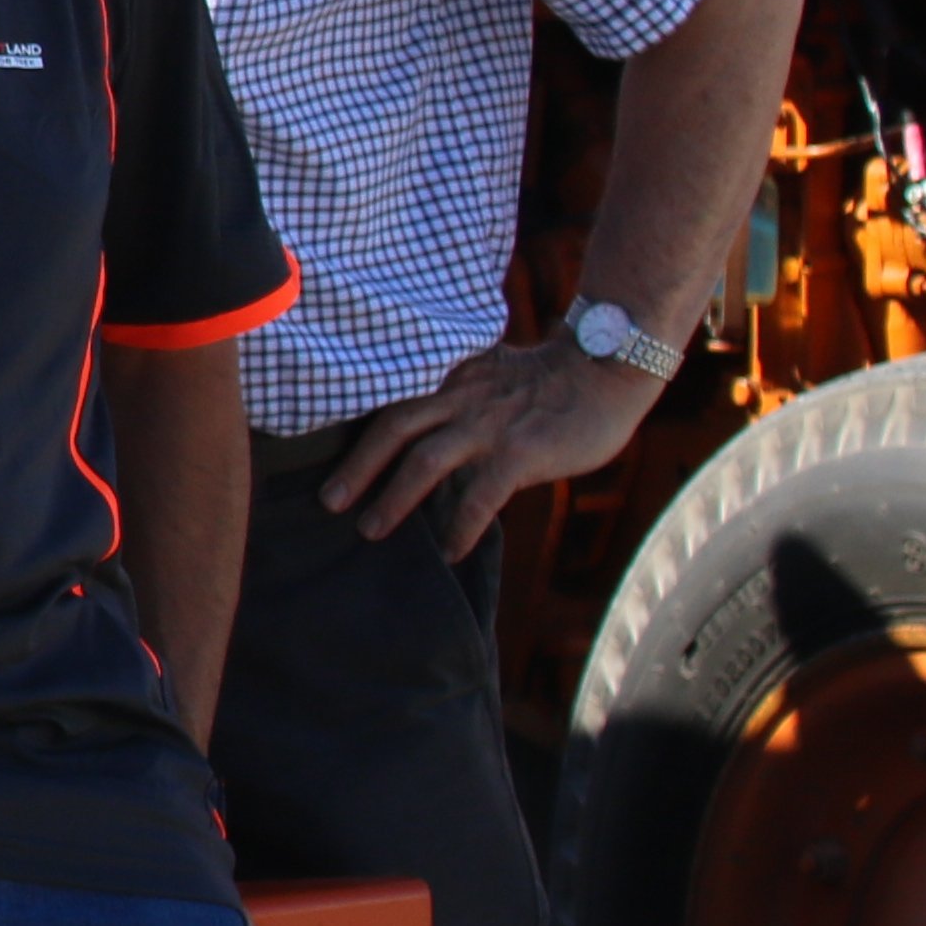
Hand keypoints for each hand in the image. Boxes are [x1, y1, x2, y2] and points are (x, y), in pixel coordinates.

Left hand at [330, 332, 661, 550]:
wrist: (605, 372)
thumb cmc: (544, 381)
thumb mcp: (485, 376)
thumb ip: (451, 399)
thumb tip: (417, 442)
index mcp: (446, 378)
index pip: (389, 402)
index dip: (352, 430)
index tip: (321, 459)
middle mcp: (459, 398)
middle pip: (392, 430)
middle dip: (357, 468)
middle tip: (329, 502)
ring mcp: (489, 425)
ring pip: (424, 462)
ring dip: (393, 500)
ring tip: (371, 530)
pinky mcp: (520, 453)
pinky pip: (480, 496)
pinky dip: (461, 526)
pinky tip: (449, 552)